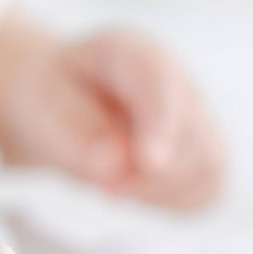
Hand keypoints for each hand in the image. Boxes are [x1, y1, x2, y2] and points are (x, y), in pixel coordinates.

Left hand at [7, 28, 225, 209]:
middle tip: (105, 187)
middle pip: (196, 134)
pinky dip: (171, 200)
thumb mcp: (44, 102)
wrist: (61, 101)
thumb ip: (76, 129)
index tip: (148, 163)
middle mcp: (177, 80)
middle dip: (153, 176)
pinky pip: (207, 187)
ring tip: (112, 186)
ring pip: (208, 165)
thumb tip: (115, 165)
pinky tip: (135, 189)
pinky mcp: (202, 152)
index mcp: (132, 52)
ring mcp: (196, 116)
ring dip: (159, 191)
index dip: (161, 125)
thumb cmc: (54, 96)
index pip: (161, 82)